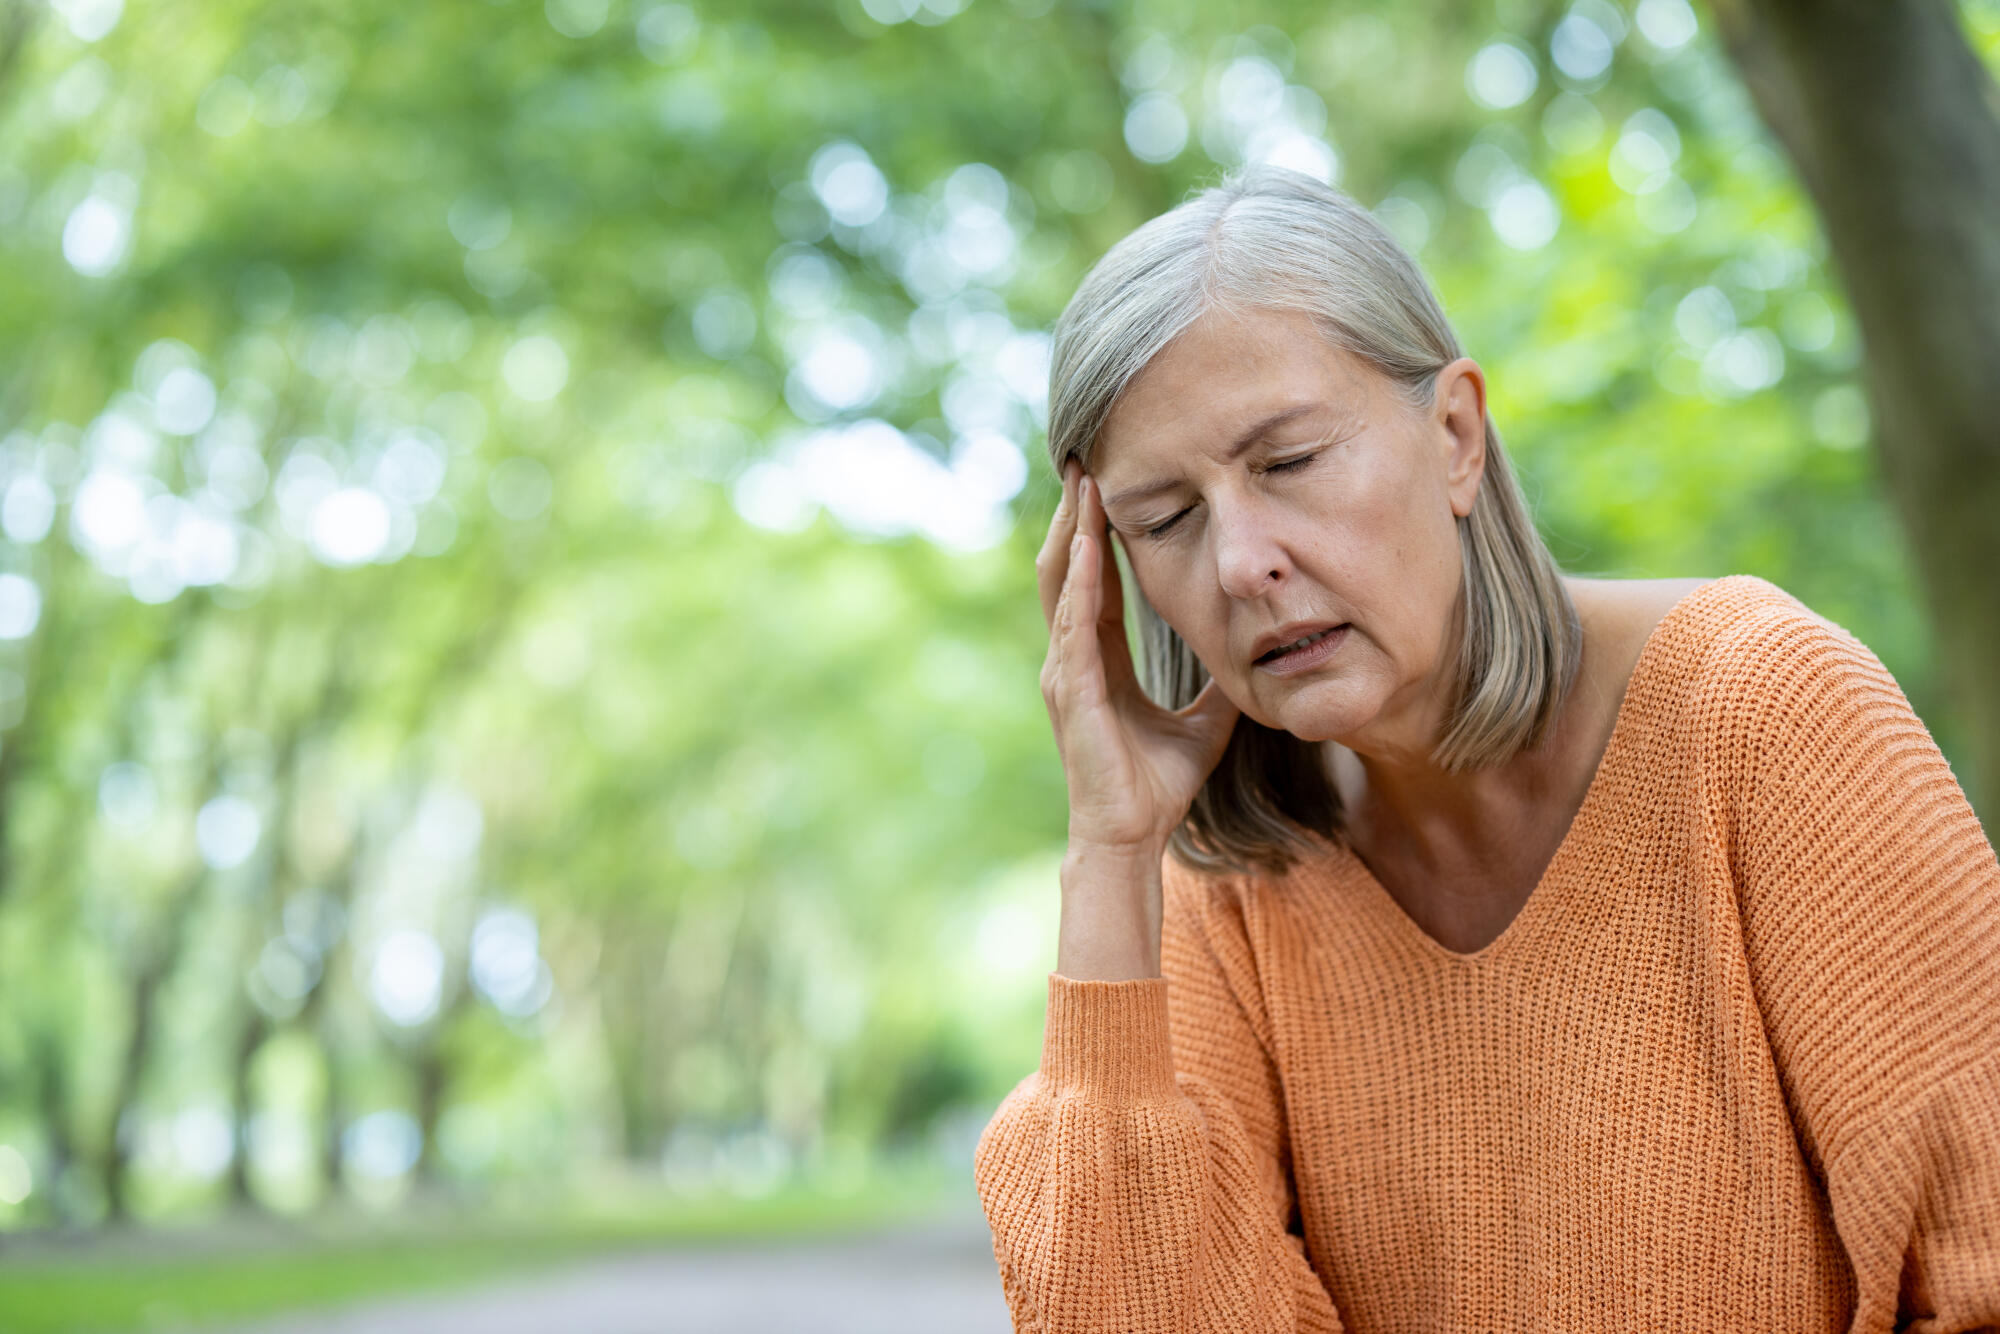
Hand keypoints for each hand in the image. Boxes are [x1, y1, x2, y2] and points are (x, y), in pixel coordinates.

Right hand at [1037, 457, 1241, 861]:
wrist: (1132, 838)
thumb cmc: (1158, 787)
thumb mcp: (1205, 721)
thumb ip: (1219, 684)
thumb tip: (1256, 656)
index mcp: (1097, 663)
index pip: (1093, 584)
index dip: (1097, 537)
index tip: (1105, 489)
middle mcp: (1072, 660)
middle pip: (1067, 570)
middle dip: (1076, 517)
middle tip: (1084, 463)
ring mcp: (1065, 674)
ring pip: (1062, 586)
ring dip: (1072, 534)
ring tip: (1083, 486)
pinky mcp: (1071, 692)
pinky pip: (1074, 623)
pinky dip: (1081, 582)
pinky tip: (1088, 546)